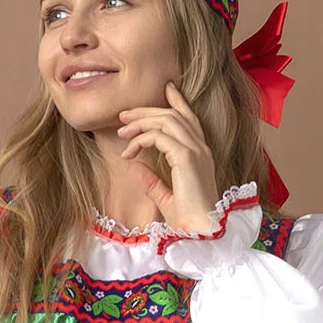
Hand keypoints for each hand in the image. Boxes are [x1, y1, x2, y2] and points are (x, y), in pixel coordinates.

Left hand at [115, 83, 222, 234]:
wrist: (201, 234)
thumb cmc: (188, 222)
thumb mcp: (167, 198)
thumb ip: (153, 181)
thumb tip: (135, 167)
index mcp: (201, 156)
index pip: (189, 119)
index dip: (178, 101)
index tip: (165, 89)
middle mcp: (201, 149)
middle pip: (173, 115)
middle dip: (147, 111)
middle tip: (124, 115)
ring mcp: (196, 151)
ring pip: (166, 121)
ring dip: (140, 122)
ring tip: (121, 132)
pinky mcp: (186, 158)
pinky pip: (159, 136)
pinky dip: (141, 139)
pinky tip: (129, 151)